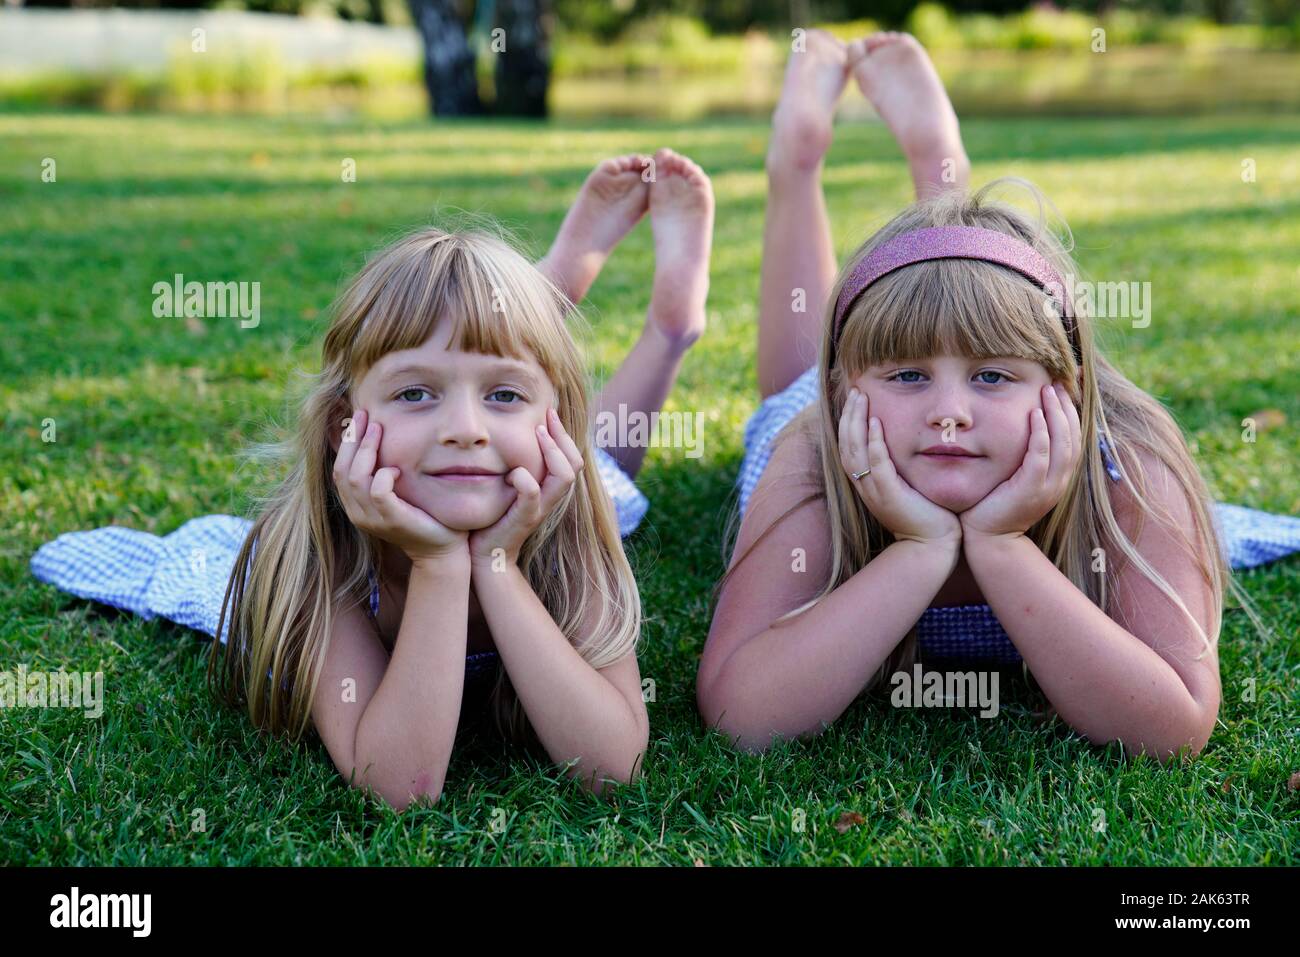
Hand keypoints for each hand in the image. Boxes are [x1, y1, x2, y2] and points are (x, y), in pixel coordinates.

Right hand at [332, 407, 467, 564]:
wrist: (442, 549)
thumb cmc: (424, 516)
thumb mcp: (399, 492)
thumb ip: (386, 473)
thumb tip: (382, 438)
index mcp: (356, 506)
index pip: (340, 470)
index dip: (346, 443)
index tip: (358, 418)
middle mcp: (359, 513)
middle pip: (342, 471)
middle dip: (352, 440)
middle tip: (365, 415)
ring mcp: (373, 519)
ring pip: (357, 478)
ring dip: (368, 450)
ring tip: (379, 430)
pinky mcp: (392, 521)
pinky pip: (379, 492)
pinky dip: (385, 475)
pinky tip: (398, 469)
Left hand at [469, 407, 582, 570]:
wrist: (485, 554)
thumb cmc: (493, 517)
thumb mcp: (507, 486)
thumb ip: (514, 465)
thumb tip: (510, 435)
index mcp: (550, 489)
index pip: (572, 458)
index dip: (564, 434)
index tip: (550, 412)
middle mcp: (551, 498)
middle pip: (575, 463)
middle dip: (562, 436)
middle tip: (547, 417)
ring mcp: (540, 508)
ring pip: (564, 476)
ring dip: (551, 451)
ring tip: (537, 433)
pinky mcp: (524, 518)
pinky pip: (533, 493)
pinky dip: (524, 478)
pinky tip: (512, 471)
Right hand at [839, 387, 961, 547]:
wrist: (933, 546)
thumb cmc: (926, 515)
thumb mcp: (907, 486)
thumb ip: (900, 466)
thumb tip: (905, 442)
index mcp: (866, 483)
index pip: (848, 447)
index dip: (848, 422)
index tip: (855, 399)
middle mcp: (864, 486)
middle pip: (846, 445)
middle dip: (849, 415)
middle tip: (855, 390)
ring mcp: (874, 491)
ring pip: (855, 451)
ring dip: (856, 422)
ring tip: (861, 398)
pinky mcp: (889, 495)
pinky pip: (877, 464)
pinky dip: (875, 442)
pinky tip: (877, 423)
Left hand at [959, 382, 1081, 541]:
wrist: (990, 540)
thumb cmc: (995, 506)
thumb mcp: (1015, 478)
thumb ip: (1023, 457)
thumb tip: (1020, 431)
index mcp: (1058, 477)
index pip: (1073, 438)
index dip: (1070, 412)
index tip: (1062, 389)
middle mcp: (1059, 481)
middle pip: (1072, 436)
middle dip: (1066, 407)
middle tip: (1056, 383)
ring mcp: (1048, 486)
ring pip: (1062, 443)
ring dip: (1056, 414)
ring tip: (1048, 391)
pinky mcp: (1031, 490)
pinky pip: (1041, 456)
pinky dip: (1041, 434)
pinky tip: (1035, 414)